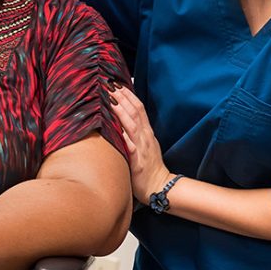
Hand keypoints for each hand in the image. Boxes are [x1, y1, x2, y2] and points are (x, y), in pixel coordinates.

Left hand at [109, 84, 174, 204]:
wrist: (159, 185)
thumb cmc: (149, 166)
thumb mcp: (145, 144)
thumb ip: (137, 131)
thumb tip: (124, 118)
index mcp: (147, 132)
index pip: (139, 108)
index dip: (129, 95)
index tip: (118, 84)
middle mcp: (145, 137)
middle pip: (135, 113)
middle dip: (123, 98)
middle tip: (111, 85)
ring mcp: (141, 148)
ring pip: (132, 125)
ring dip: (121, 111)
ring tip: (111, 100)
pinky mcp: (137, 162)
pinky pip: (129, 147)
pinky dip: (123, 136)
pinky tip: (115, 128)